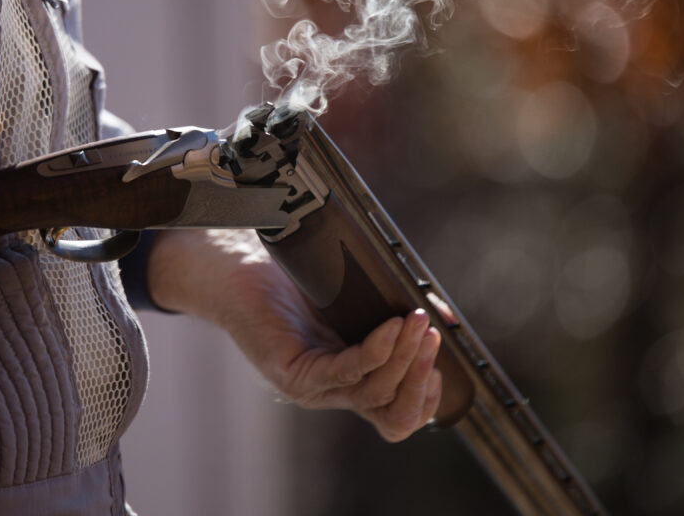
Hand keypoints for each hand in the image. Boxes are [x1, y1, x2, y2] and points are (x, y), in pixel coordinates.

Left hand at [146, 229, 442, 441]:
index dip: (427, 399)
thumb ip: (399, 312)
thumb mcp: (359, 298)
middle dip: (422, 381)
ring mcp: (314, 387)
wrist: (238, 270)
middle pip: (394, 415)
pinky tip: (391, 327)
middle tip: (435, 339)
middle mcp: (336, 392)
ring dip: (404, 358)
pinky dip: (374, 351)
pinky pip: (344, 371)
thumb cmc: (295, 283)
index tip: (445, 363)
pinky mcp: (293, 372)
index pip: (400, 414)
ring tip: (418, 322)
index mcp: (355, 380)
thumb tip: (445, 322)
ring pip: (374, 393)